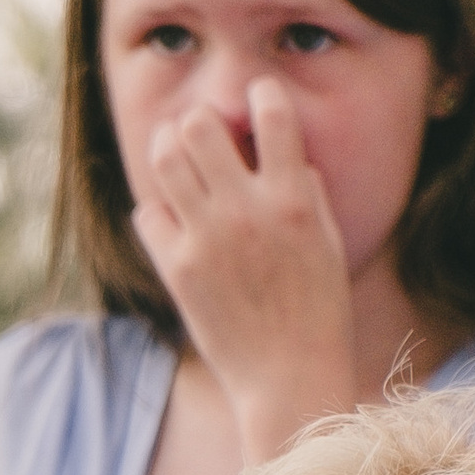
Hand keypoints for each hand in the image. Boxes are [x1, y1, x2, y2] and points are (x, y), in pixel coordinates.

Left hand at [130, 78, 358, 458]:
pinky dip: (156, 209)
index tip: (256, 100)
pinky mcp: (179, 271)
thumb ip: (305, 189)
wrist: (289, 379)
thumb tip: (285, 153)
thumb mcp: (327, 241)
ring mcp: (208, 239)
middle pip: (200, 126)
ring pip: (165, 159)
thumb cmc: (317, 312)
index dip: (260, 95)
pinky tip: (171, 219)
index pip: (272, 111)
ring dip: (167, 150)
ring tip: (176, 159)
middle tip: (201, 135)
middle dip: (198, 121)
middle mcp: (248, 211)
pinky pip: (148, 214)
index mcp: (294, 198)